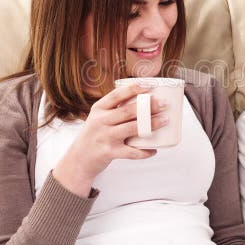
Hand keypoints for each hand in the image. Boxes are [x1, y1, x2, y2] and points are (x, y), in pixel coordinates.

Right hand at [53, 83, 168, 195]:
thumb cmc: (95, 134)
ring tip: (165, 120)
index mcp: (99, 109)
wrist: (79, 158)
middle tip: (165, 103)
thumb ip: (115, 109)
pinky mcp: (109, 152)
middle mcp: (101, 121)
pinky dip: (144, 151)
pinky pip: (131, 152)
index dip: (134, 89)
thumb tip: (144, 100)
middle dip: (149, 106)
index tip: (150, 86)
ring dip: (151, 124)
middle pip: (128, 111)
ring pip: (133, 129)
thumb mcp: (98, 118)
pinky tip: (154, 150)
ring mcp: (105, 137)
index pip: (117, 95)